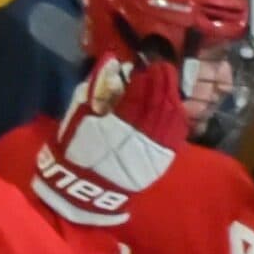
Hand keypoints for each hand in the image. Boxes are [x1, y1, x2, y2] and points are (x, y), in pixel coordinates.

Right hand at [31, 60, 185, 225]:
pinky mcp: (162, 161)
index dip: (145, 76)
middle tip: (159, 67)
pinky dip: (177, 116)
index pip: (140, 92)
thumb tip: (111, 62)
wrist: (84, 191)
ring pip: (171, 116)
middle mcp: (141, 135)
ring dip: (171, 95)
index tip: (144, 65)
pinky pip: (176, 134)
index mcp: (118, 123)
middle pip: (160, 101)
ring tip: (167, 82)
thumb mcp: (78, 117)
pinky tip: (174, 105)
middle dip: (162, 80)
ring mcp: (155, 149)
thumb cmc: (76, 151)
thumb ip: (94, 88)